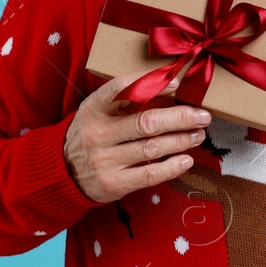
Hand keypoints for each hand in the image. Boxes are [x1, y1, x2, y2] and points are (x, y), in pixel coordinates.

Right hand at [64, 73, 210, 203]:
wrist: (63, 171)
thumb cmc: (90, 134)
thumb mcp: (97, 111)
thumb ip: (124, 101)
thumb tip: (169, 89)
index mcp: (94, 109)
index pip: (122, 89)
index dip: (151, 84)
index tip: (176, 82)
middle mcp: (98, 134)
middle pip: (146, 122)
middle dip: (180, 118)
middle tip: (202, 116)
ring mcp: (105, 160)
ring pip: (152, 148)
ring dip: (181, 140)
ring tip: (198, 134)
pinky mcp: (113, 183)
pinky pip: (149, 175)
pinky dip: (172, 167)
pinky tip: (186, 159)